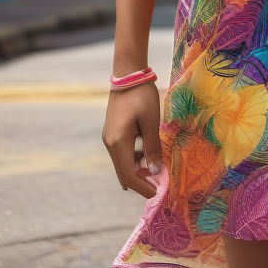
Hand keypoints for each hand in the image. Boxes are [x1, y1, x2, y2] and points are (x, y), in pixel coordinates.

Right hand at [102, 81, 167, 198]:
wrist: (127, 74)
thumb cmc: (142, 96)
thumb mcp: (151, 122)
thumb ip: (152, 148)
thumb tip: (155, 172)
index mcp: (118, 142)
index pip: (129, 175)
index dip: (143, 187)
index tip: (157, 193)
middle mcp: (109, 143)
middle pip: (123, 172)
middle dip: (140, 181)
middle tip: (158, 185)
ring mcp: (109, 137)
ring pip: (122, 163)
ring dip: (137, 170)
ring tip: (156, 169)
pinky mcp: (112, 132)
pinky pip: (121, 152)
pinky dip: (133, 158)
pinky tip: (147, 153)